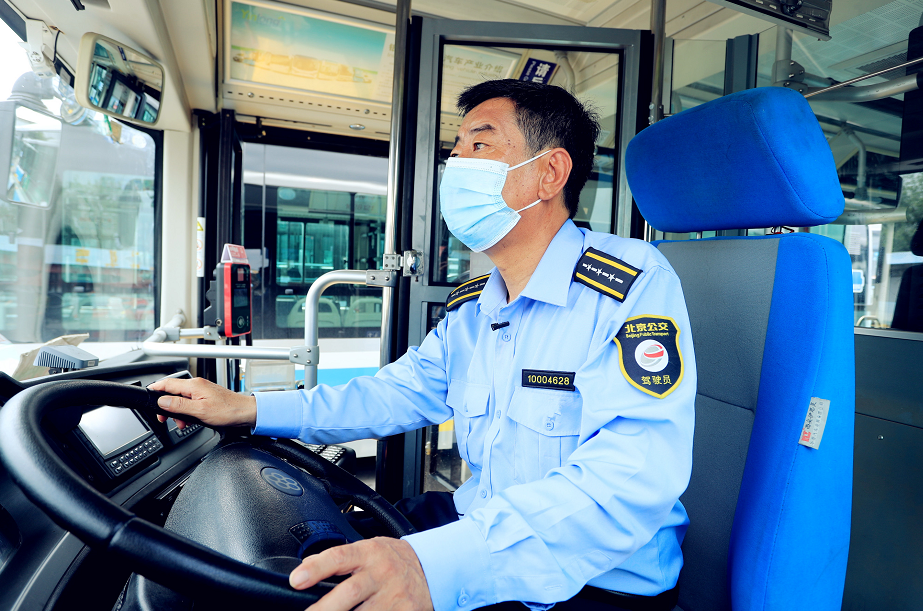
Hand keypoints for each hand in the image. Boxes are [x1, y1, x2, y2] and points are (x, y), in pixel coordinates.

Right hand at [147, 377, 256, 428]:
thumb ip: (179, 405)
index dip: (155, 390)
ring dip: (178, 412)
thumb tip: (162, 401)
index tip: (146, 396)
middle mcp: (197, 385)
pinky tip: (190, 420)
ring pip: (181, 399)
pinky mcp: (206, 397)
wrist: (245, 413)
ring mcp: (202, 391)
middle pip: (172, 392)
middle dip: (167, 407)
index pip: (167, 383)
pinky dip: (187, 412)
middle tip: (165, 419)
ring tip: (183, 423)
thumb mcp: (199, 411)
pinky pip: (190, 402)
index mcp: (194, 385)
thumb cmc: (227, 411)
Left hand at [289, 538, 432, 610]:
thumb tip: (307, 566)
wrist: (433, 570)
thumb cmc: (394, 559)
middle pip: (349, 593)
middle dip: (324, 608)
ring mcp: (395, 596)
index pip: (339, 557)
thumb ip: (342, 558)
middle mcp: (382, 573)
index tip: (296, 580)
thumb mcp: (369, 549)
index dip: (316, 568)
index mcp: (369, 553)